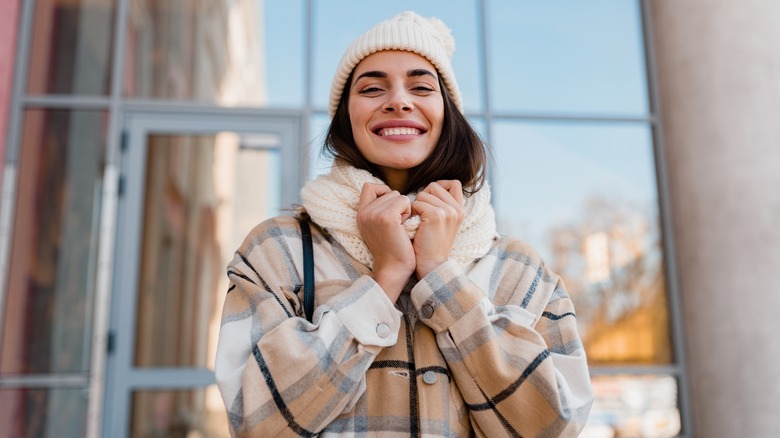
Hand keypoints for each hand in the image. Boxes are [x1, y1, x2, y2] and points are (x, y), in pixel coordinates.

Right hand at [357, 183, 415, 301]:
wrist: (393, 269)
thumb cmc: (392, 249)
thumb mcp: (378, 227)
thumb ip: (379, 210)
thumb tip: (391, 193)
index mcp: (360, 214)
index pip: (369, 187)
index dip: (383, 191)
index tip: (391, 207)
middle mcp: (364, 213)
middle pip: (388, 191)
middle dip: (397, 204)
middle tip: (397, 224)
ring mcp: (374, 214)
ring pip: (397, 195)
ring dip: (404, 209)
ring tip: (400, 227)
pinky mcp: (387, 217)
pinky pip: (404, 201)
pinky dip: (408, 212)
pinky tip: (405, 227)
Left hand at [411, 180, 464, 277]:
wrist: (431, 266)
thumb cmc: (430, 245)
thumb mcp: (442, 223)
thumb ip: (441, 206)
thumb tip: (428, 189)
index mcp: (460, 210)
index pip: (454, 183)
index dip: (439, 186)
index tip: (430, 199)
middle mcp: (457, 209)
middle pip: (435, 186)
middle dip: (423, 197)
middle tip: (421, 215)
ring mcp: (448, 211)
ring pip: (423, 194)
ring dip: (416, 206)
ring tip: (418, 223)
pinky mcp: (436, 215)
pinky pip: (417, 203)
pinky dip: (412, 213)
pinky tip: (415, 226)